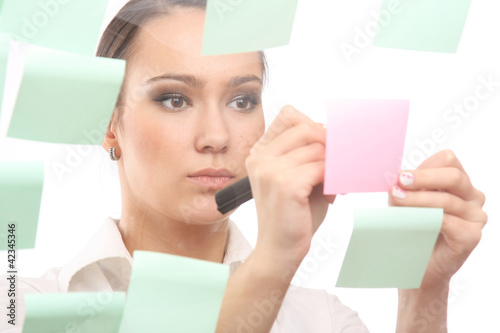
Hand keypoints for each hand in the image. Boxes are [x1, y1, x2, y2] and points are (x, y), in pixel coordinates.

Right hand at [246, 106, 334, 264]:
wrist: (278, 251)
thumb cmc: (291, 217)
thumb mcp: (299, 179)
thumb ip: (312, 156)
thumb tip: (337, 134)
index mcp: (260, 154)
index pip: (289, 117)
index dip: (313, 127)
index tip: (327, 143)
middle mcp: (261, 158)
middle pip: (307, 129)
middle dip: (329, 144)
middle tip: (342, 162)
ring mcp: (271, 170)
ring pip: (318, 149)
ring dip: (335, 164)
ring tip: (337, 183)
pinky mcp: (286, 184)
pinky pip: (323, 168)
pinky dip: (335, 178)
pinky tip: (334, 191)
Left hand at [389, 150, 486, 286]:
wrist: (418, 266)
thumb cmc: (414, 231)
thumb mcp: (409, 202)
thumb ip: (408, 188)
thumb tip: (396, 179)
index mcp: (459, 183)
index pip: (448, 161)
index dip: (424, 166)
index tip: (401, 175)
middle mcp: (472, 197)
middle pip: (453, 175)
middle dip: (423, 178)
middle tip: (400, 181)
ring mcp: (475, 217)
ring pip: (448, 199)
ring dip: (418, 199)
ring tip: (397, 199)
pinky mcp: (471, 236)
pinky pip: (449, 221)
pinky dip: (427, 218)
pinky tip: (412, 219)